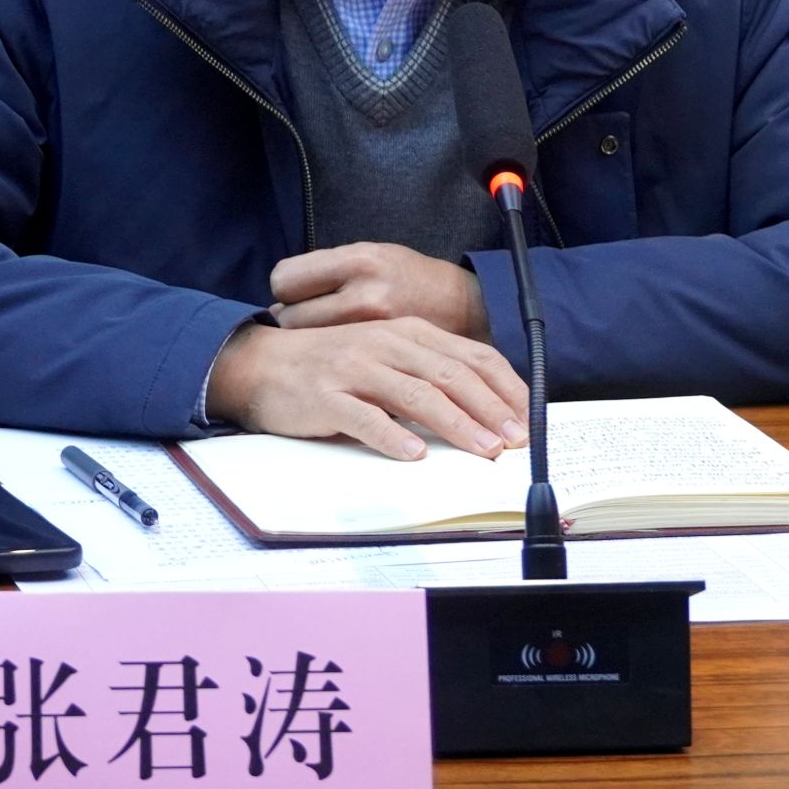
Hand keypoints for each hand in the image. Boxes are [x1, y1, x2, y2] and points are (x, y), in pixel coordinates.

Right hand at [205, 318, 528, 460]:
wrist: (262, 363)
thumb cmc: (329, 365)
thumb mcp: (383, 356)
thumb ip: (423, 372)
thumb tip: (479, 408)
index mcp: (404, 333)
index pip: (467, 356)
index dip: (502, 388)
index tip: (527, 418)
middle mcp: (384, 345)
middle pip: (449, 375)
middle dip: (489, 410)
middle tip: (514, 441)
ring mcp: (354, 368)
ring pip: (415, 395)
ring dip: (455, 424)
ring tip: (482, 451)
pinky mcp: (326, 396)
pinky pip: (364, 417)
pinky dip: (392, 437)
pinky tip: (413, 455)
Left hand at [270, 241, 491, 341]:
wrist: (468, 308)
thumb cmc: (410, 279)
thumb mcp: (372, 255)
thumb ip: (329, 271)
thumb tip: (282, 299)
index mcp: (358, 259)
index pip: (286, 278)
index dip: (287, 289)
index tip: (300, 296)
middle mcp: (363, 291)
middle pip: (290, 316)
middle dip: (294, 320)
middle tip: (311, 323)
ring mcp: (374, 327)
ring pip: (308, 343)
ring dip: (310, 343)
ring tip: (327, 339)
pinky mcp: (385, 357)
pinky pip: (334, 363)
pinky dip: (333, 361)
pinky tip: (343, 358)